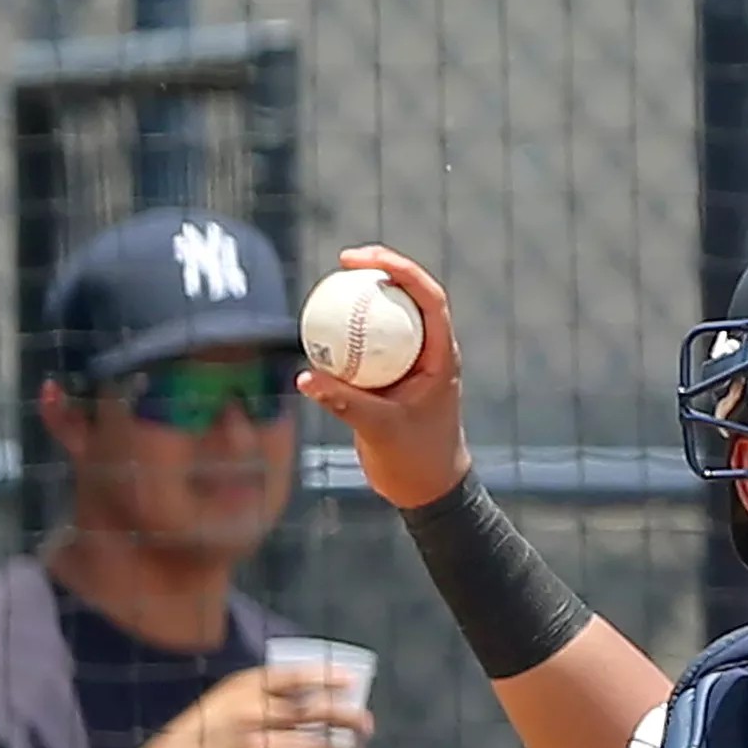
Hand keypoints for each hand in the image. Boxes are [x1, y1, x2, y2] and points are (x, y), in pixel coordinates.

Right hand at [135, 666, 375, 747]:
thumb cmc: (203, 736)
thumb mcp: (224, 703)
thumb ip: (263, 696)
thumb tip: (318, 696)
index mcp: (243, 690)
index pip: (294, 678)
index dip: (326, 678)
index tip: (352, 682)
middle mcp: (251, 716)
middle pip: (313, 712)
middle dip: (348, 717)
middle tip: (367, 724)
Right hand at [297, 246, 470, 509]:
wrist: (426, 487)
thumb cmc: (416, 460)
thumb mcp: (380, 431)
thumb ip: (345, 403)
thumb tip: (306, 377)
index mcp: (441, 357)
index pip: (429, 298)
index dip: (401, 268)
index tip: (363, 260)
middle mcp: (431, 352)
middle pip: (410, 296)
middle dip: (382, 269)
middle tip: (345, 260)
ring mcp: (412, 362)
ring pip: (391, 316)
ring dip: (366, 296)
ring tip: (331, 282)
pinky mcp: (393, 375)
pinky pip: (370, 342)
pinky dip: (349, 331)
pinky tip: (318, 326)